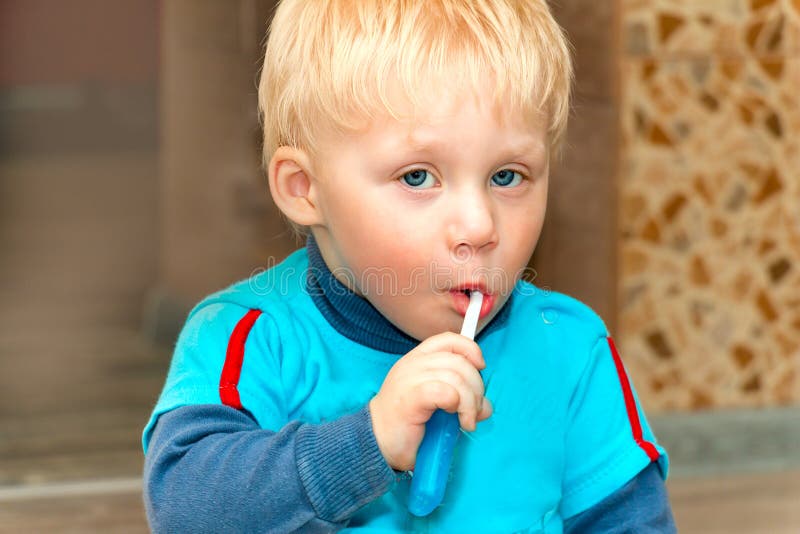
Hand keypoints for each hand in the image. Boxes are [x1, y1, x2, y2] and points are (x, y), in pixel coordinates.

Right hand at [368, 332, 492, 470]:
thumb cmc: (406, 426)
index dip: (470, 350)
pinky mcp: (410, 397)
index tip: (480, 369)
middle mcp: (412, 364)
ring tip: (466, 421)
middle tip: (474, 411)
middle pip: (458, 360)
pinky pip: (444, 391)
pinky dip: (459, 405)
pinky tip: (456, 420)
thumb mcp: (438, 407)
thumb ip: (461, 400)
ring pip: (455, 376)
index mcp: (417, 360)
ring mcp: (409, 379)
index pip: (448, 340)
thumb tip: (485, 406)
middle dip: (476, 387)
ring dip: (470, 401)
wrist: (377, 445)